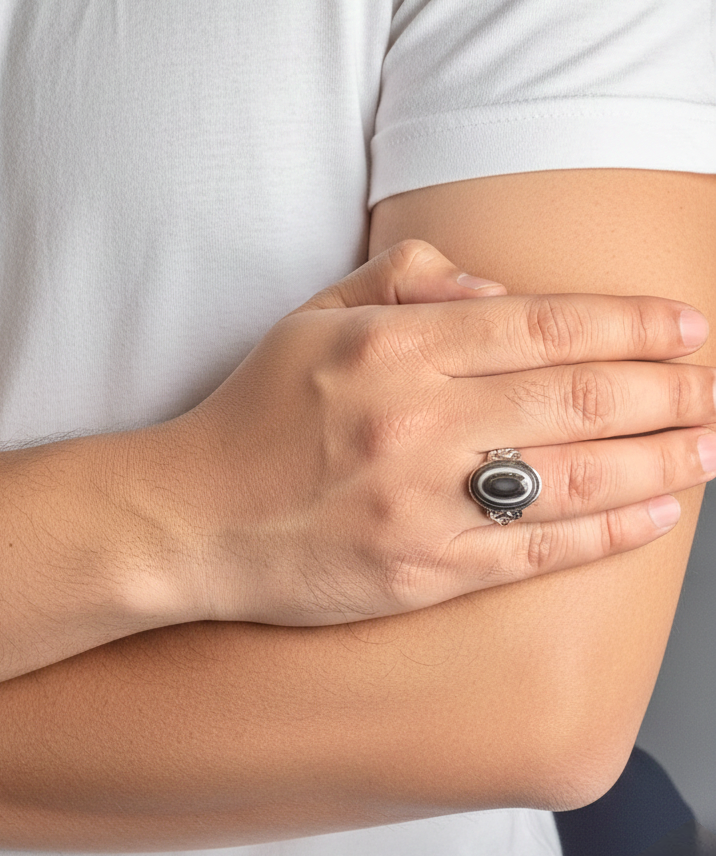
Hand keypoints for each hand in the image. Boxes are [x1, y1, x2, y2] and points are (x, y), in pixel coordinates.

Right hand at [135, 241, 715, 625]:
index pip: (540, 325)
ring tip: (714, 443)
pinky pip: (538, 550)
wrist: (191, 520)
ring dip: (661, 458)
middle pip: (576, 397)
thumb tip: (495, 287)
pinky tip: (659, 512)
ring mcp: (424, 504)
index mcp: (392, 348)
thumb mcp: (311, 318)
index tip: (686, 324)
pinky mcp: (424, 573)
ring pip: (576, 475)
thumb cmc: (253, 414)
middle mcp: (416, 422)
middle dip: (668, 387)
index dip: (627, 323)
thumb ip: (403, 281)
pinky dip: (609, 531)